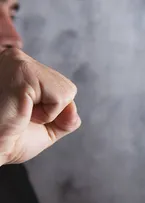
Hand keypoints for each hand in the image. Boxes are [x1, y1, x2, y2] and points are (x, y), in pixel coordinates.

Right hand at [0, 48, 79, 164]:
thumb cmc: (7, 139)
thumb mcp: (46, 129)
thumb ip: (66, 119)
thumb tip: (74, 110)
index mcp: (19, 68)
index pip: (60, 88)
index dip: (50, 112)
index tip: (21, 116)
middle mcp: (17, 58)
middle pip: (67, 89)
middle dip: (51, 112)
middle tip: (19, 116)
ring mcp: (19, 62)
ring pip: (67, 92)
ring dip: (47, 114)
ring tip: (18, 112)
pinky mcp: (23, 71)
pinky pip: (60, 98)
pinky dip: (46, 114)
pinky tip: (19, 111)